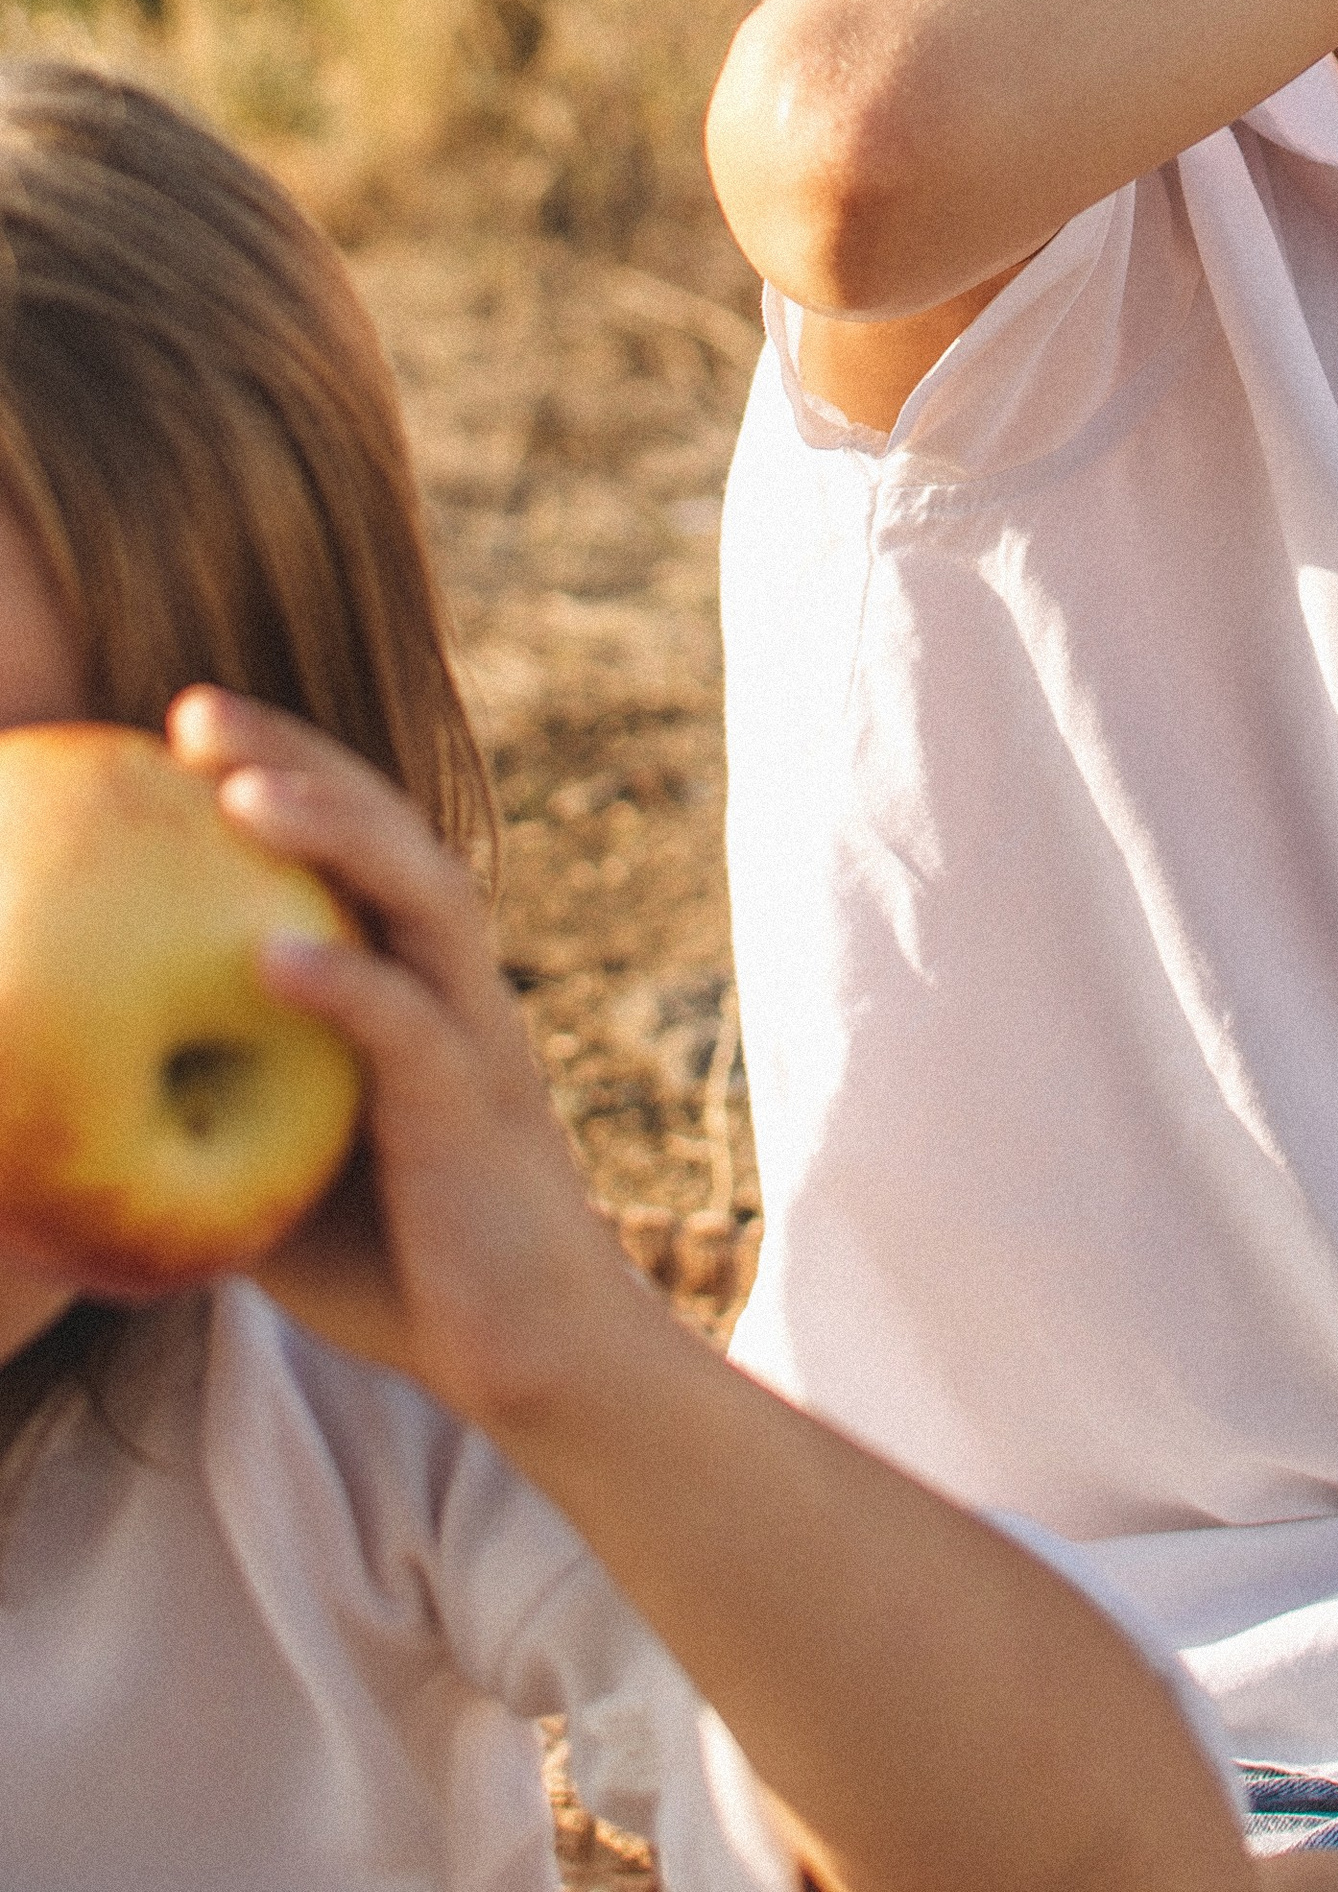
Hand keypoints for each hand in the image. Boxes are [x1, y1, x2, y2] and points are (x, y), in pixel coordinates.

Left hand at [168, 689, 635, 1429]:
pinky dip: (343, 984)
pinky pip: (408, 1028)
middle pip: (387, 831)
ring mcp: (474, 1038)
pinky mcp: (475, 1111)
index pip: (351, 843)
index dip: (281, 770)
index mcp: (416, 981)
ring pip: (419, 896)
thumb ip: (214, 1114)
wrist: (537, 1358)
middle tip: (192, 711)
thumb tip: (67, 1101)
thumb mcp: (282, 1172)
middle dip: (296, 757)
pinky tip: (268, 956)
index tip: (179, 726)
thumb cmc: (403, 1266)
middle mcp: (454, 983)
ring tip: (241, 792)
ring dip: (333, 833)